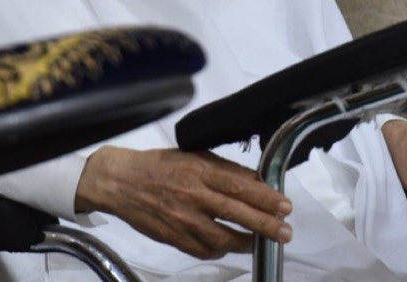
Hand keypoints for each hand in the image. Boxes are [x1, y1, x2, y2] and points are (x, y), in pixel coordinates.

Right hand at [75, 146, 292, 259]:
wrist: (121, 182)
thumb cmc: (161, 165)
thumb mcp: (194, 156)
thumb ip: (224, 170)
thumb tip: (256, 182)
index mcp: (199, 171)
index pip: (239, 186)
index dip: (265, 198)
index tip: (285, 206)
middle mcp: (192, 196)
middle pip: (236, 214)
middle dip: (265, 225)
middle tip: (285, 232)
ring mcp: (182, 220)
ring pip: (222, 238)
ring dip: (246, 243)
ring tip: (261, 243)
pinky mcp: (173, 238)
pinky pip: (203, 250)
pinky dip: (221, 250)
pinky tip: (231, 247)